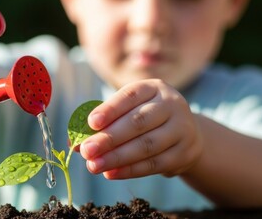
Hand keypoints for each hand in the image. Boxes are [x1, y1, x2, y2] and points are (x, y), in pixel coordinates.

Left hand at [80, 79, 203, 178]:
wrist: (185, 133)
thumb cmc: (146, 119)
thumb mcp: (127, 112)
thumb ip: (103, 124)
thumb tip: (75, 143)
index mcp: (153, 88)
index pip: (130, 96)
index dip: (110, 109)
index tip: (90, 123)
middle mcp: (171, 104)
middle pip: (138, 122)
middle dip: (109, 138)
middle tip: (87, 150)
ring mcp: (182, 128)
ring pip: (147, 145)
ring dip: (117, 157)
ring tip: (94, 166)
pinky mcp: (185, 152)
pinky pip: (155, 164)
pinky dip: (130, 170)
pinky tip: (111, 173)